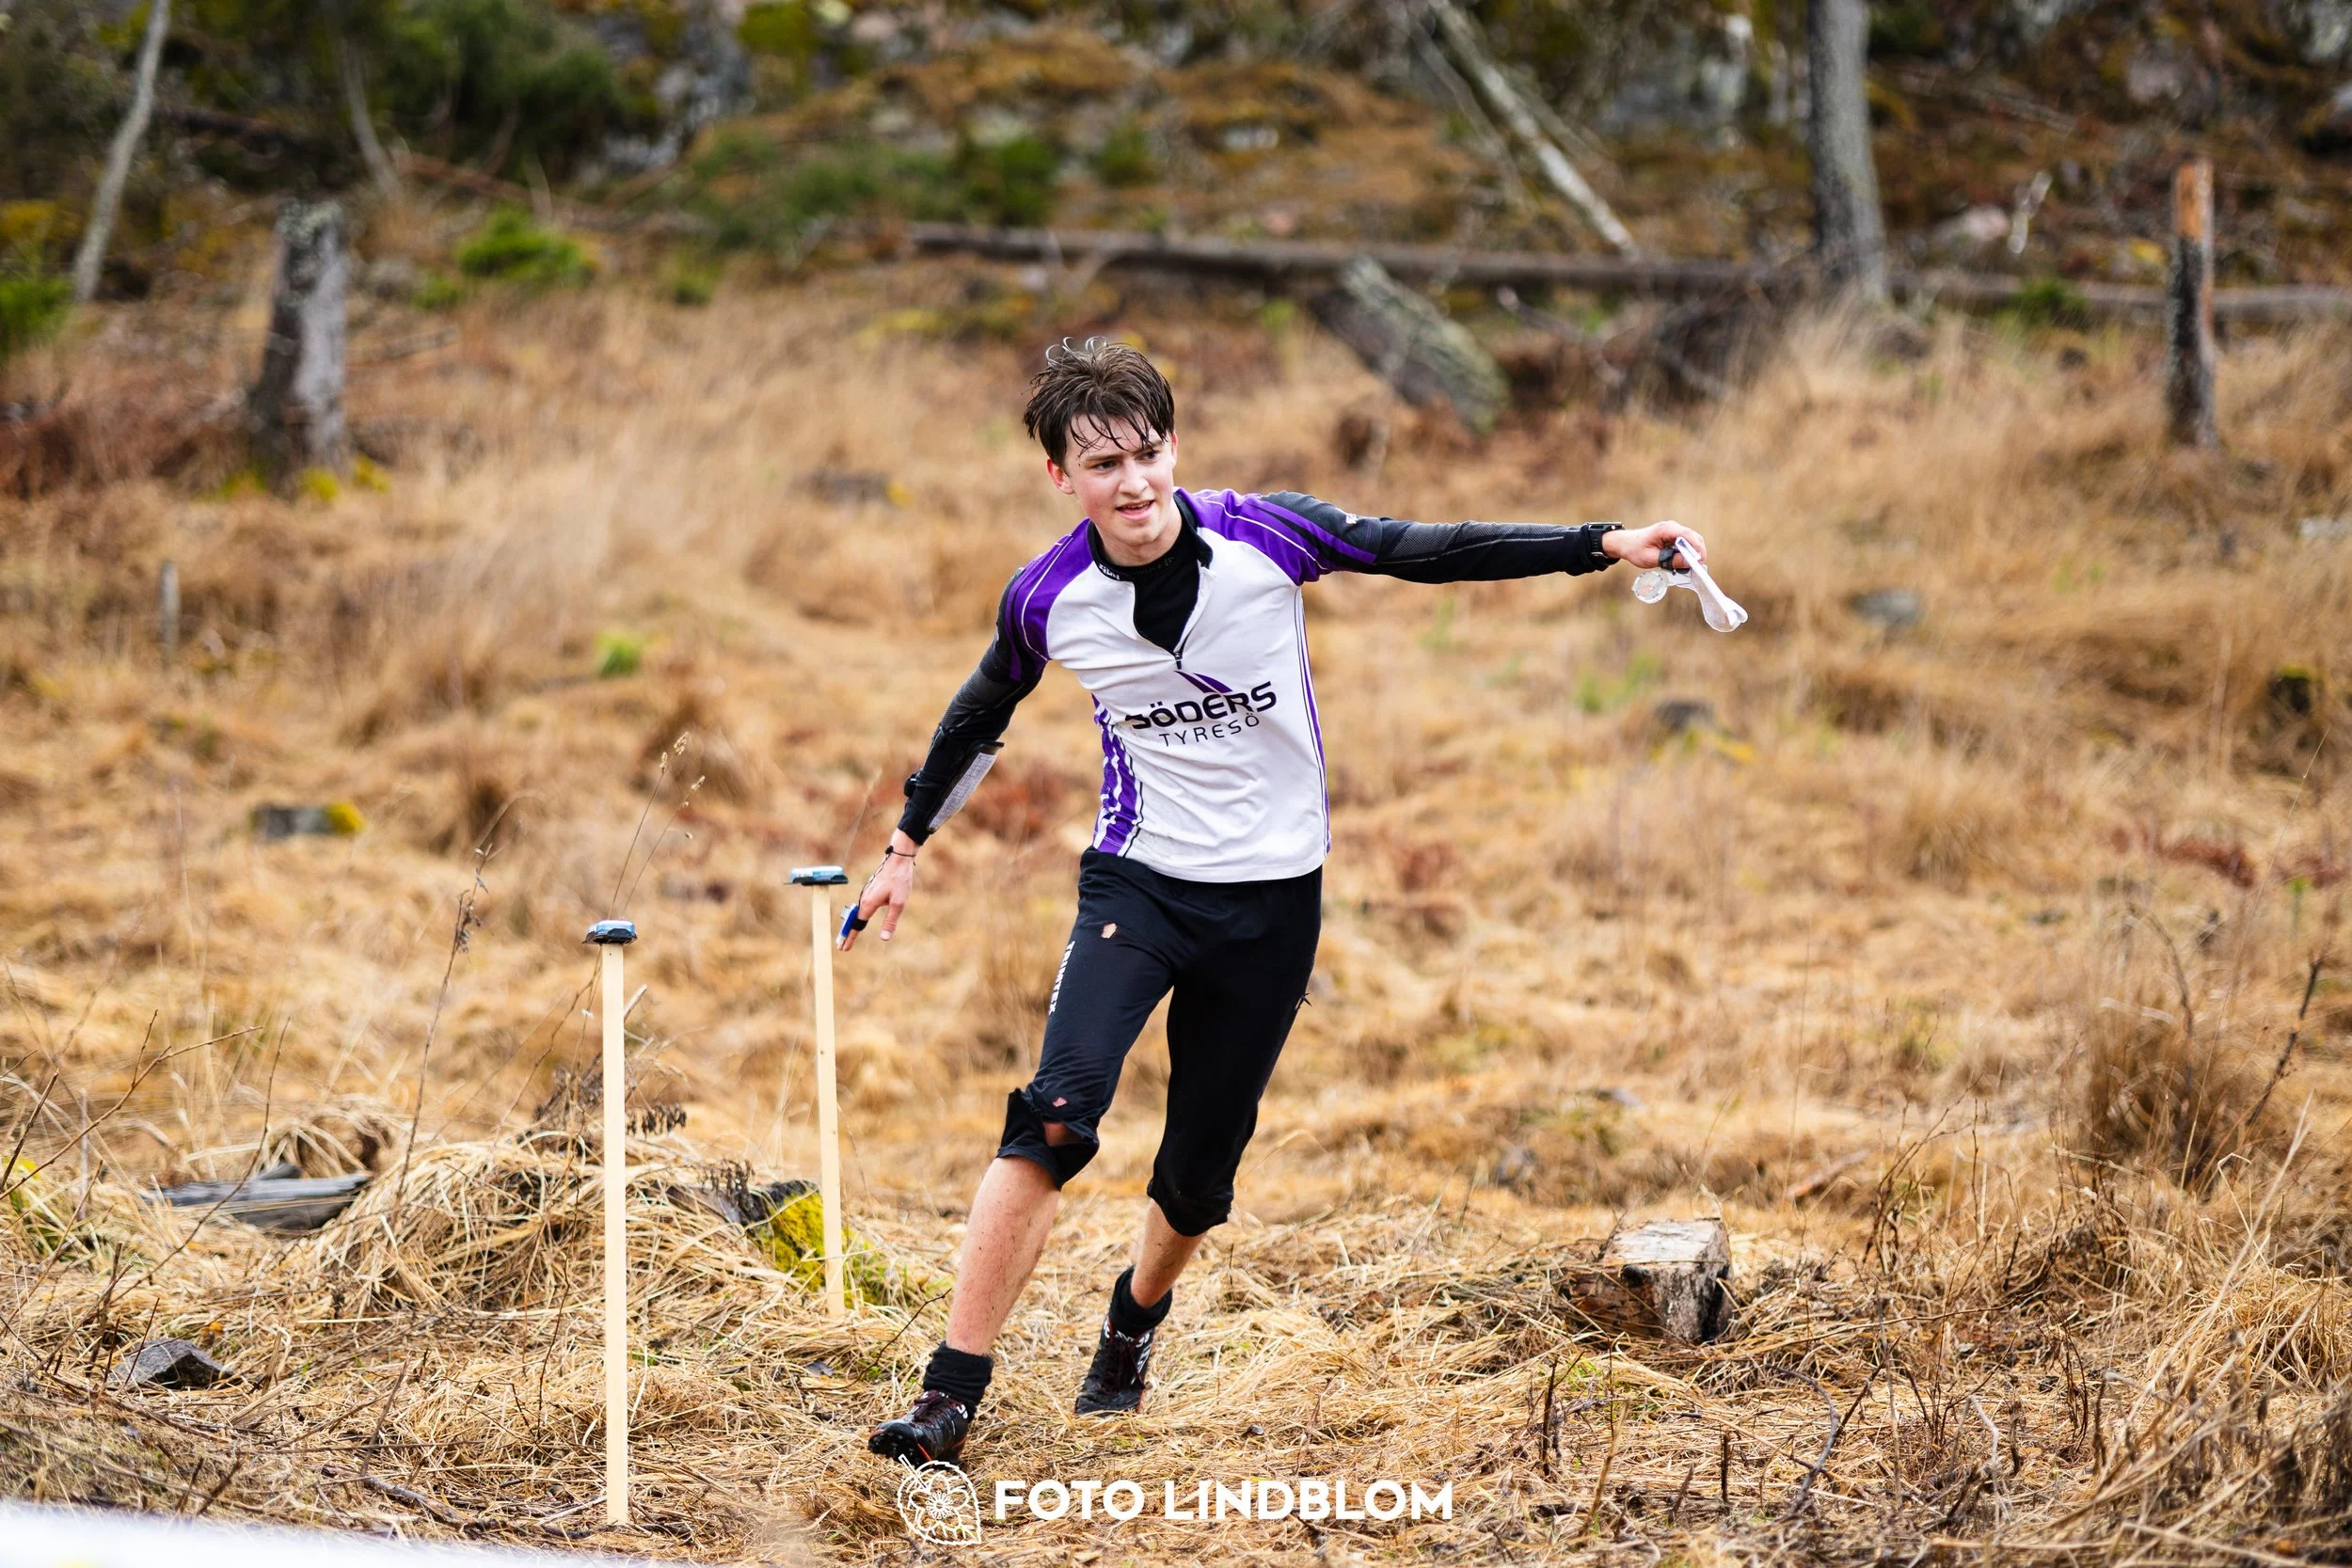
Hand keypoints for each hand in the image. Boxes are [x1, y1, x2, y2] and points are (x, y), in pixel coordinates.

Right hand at [839, 829, 917, 950]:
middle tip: (841, 947)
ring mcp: (866, 894)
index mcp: (869, 904)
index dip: (850, 937)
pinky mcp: (870, 890)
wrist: (897, 860)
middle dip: (847, 934)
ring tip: (847, 937)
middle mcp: (864, 899)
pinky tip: (858, 921)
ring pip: (856, 913)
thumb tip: (884, 938)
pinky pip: (861, 907)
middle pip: (853, 920)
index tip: (844, 948)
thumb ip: (890, 921)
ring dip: (851, 925)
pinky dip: (856, 917)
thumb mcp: (899, 903)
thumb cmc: (899, 880)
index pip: (857, 925)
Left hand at [1603, 521, 1706, 568]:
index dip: (1696, 547)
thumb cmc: (1636, 550)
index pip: (1687, 535)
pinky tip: (1684, 562)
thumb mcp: (1651, 559)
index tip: (1700, 561)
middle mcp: (1671, 527)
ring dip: (1693, 552)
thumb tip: (1689, 563)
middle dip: (1698, 552)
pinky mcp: (1673, 535)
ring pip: (1691, 540)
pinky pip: (1686, 542)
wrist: (1626, 543)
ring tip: (1691, 566)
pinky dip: (1688, 552)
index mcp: (1665, 529)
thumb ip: (1670, 561)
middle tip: (1698, 567)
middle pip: (1693, 537)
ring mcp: (1673, 530)